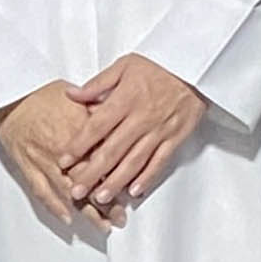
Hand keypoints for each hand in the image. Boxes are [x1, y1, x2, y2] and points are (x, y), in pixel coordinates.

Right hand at [0, 84, 115, 230]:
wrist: (8, 97)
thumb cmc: (41, 94)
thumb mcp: (78, 98)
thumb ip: (101, 115)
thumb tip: (122, 125)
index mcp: (80, 132)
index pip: (105, 162)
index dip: (119, 178)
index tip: (131, 191)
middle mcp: (64, 151)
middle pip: (90, 182)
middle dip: (107, 202)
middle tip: (120, 216)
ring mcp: (44, 161)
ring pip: (69, 192)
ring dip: (86, 211)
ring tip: (102, 225)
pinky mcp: (27, 167)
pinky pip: (41, 191)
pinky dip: (54, 206)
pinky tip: (67, 217)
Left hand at [62, 55, 206, 210]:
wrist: (196, 65)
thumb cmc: (160, 64)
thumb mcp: (125, 65)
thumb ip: (97, 83)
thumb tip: (71, 94)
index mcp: (125, 100)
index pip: (97, 127)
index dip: (79, 146)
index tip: (64, 161)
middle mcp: (141, 118)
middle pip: (112, 150)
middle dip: (92, 173)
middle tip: (76, 190)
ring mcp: (159, 130)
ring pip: (134, 161)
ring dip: (116, 182)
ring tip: (100, 198)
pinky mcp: (176, 137)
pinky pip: (160, 162)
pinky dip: (147, 178)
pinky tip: (134, 192)